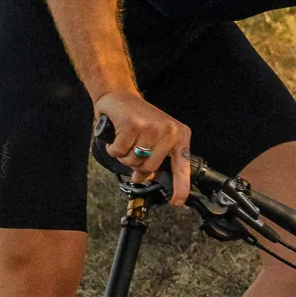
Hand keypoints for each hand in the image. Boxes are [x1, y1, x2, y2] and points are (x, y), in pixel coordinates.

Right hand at [97, 92, 192, 206]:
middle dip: (136, 163)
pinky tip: (117, 135)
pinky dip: (113, 147)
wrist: (119, 95)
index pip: (182, 167)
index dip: (180, 187)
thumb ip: (152, 160)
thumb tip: (143, 178)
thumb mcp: (152, 140)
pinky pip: (120, 152)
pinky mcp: (133, 125)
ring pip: (134, 161)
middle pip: (150, 168)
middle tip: (132, 147)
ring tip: (126, 139)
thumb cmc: (137, 118)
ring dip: (124, 155)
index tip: (176, 201)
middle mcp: (169, 131)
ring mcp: (152, 128)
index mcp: (179, 136)